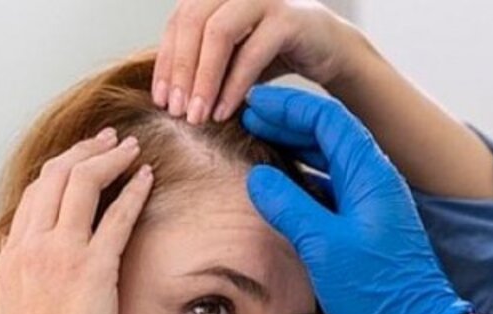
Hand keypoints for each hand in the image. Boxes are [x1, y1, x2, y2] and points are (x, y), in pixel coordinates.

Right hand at [0, 129, 153, 313]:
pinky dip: (133, 190)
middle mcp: (32, 246)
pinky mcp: (94, 268)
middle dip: (84, 151)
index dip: (60, 169)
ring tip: (130, 148)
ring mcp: (61, 254)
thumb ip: (19, 278)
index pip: (33, 194)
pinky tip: (147, 177)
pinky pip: (117, 216)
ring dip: (109, 158)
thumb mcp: (13, 312)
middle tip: (109, 140)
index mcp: (12, 256)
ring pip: (82, 184)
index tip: (81, 158)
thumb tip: (22, 261)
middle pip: (55, 177)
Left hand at [152, 0, 364, 123]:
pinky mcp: (288, 19)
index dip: (166, 61)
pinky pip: (251, 53)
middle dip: (181, 71)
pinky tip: (224, 112)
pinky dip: (233, 86)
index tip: (161, 99)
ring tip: (197, 116)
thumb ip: (201, 63)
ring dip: (203, 79)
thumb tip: (165, 94)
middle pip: (192, 23)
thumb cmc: (276, 52)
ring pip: (218, 33)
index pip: (179, 22)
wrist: (332, 49)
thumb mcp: (231, 56)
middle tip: (176, 111)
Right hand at [242, 86, 471, 313]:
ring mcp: (372, 203)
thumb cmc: (377, 292)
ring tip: (258, 142)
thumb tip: (258, 176)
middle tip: (248, 118)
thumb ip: (289, 206)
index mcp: (370, 176)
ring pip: (329, 160)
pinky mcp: (367, 226)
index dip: (288, 106)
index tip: (253, 104)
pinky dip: (305, 177)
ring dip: (295, 147)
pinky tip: (282, 183)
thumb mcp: (324, 246)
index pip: (328, 119)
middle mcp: (375, 181)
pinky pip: (332, 187)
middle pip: (328, 134)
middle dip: (288, 122)